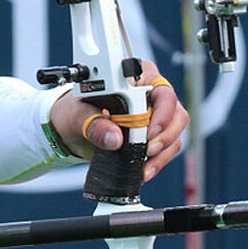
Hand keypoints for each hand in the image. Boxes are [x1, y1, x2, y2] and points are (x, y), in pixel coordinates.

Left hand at [49, 60, 187, 181]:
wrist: (71, 128)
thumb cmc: (75, 112)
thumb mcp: (77, 115)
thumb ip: (94, 124)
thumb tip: (114, 138)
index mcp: (134, 78)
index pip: (162, 91)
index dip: (161, 112)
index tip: (147, 132)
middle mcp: (150, 95)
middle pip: (176, 113)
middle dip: (165, 136)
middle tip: (148, 150)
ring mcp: (155, 116)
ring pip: (175, 133)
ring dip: (162, 153)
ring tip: (144, 166)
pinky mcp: (154, 135)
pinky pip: (167, 148)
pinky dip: (158, 161)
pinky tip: (144, 170)